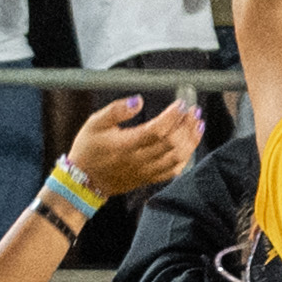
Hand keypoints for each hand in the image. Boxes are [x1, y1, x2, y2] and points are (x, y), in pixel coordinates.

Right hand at [45, 91, 200, 212]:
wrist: (84, 181)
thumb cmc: (88, 150)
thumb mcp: (94, 123)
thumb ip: (116, 110)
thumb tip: (138, 100)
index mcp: (126, 145)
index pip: (157, 130)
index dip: (173, 116)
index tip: (181, 104)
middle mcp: (139, 160)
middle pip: (171, 143)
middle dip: (186, 125)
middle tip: (194, 110)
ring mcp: (145, 171)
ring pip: (176, 158)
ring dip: (191, 141)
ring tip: (197, 124)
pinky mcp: (148, 178)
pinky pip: (173, 171)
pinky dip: (186, 158)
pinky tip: (190, 145)